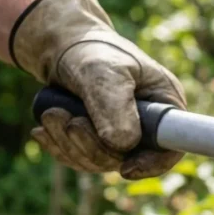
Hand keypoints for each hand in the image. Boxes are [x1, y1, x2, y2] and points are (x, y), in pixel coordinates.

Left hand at [10, 0, 185, 179]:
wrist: (64, 45)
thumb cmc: (91, 50)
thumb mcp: (104, 72)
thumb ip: (114, 106)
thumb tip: (122, 145)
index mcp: (165, 105)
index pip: (171, 148)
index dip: (151, 164)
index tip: (125, 168)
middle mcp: (149, 126)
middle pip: (128, 160)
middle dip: (92, 147)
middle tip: (65, 120)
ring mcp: (124, 136)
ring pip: (100, 163)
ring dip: (69, 145)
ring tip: (50, 114)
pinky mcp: (100, 141)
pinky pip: (81, 160)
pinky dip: (60, 148)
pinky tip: (43, 132)